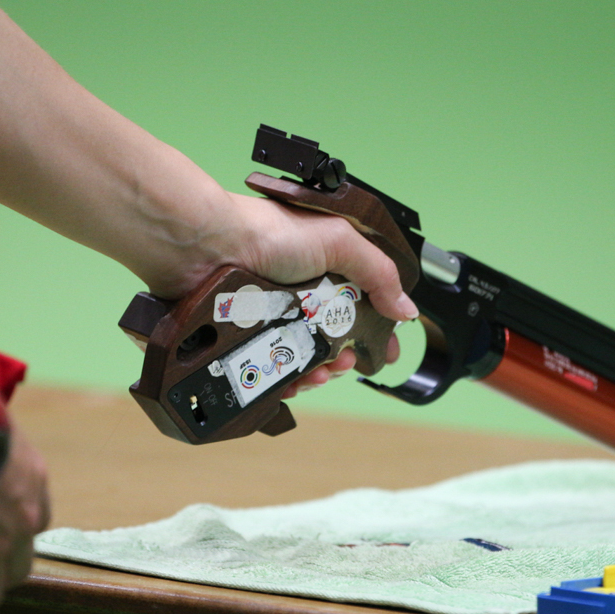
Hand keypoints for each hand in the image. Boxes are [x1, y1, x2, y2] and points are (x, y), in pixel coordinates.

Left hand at [219, 193, 415, 395]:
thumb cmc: (268, 231)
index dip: (376, 332)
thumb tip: (406, 308)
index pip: (362, 305)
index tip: (385, 353)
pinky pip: (272, 370)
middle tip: (346, 363)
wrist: (208, 248)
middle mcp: (300, 294)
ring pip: (305, 358)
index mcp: (326, 268)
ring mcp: (273, 317)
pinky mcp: (249, 338)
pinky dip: (287, 381)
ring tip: (319, 373)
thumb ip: (378, 273)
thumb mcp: (338, 242)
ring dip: (319, 372)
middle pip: (334, 339)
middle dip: (346, 358)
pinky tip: (293, 382)